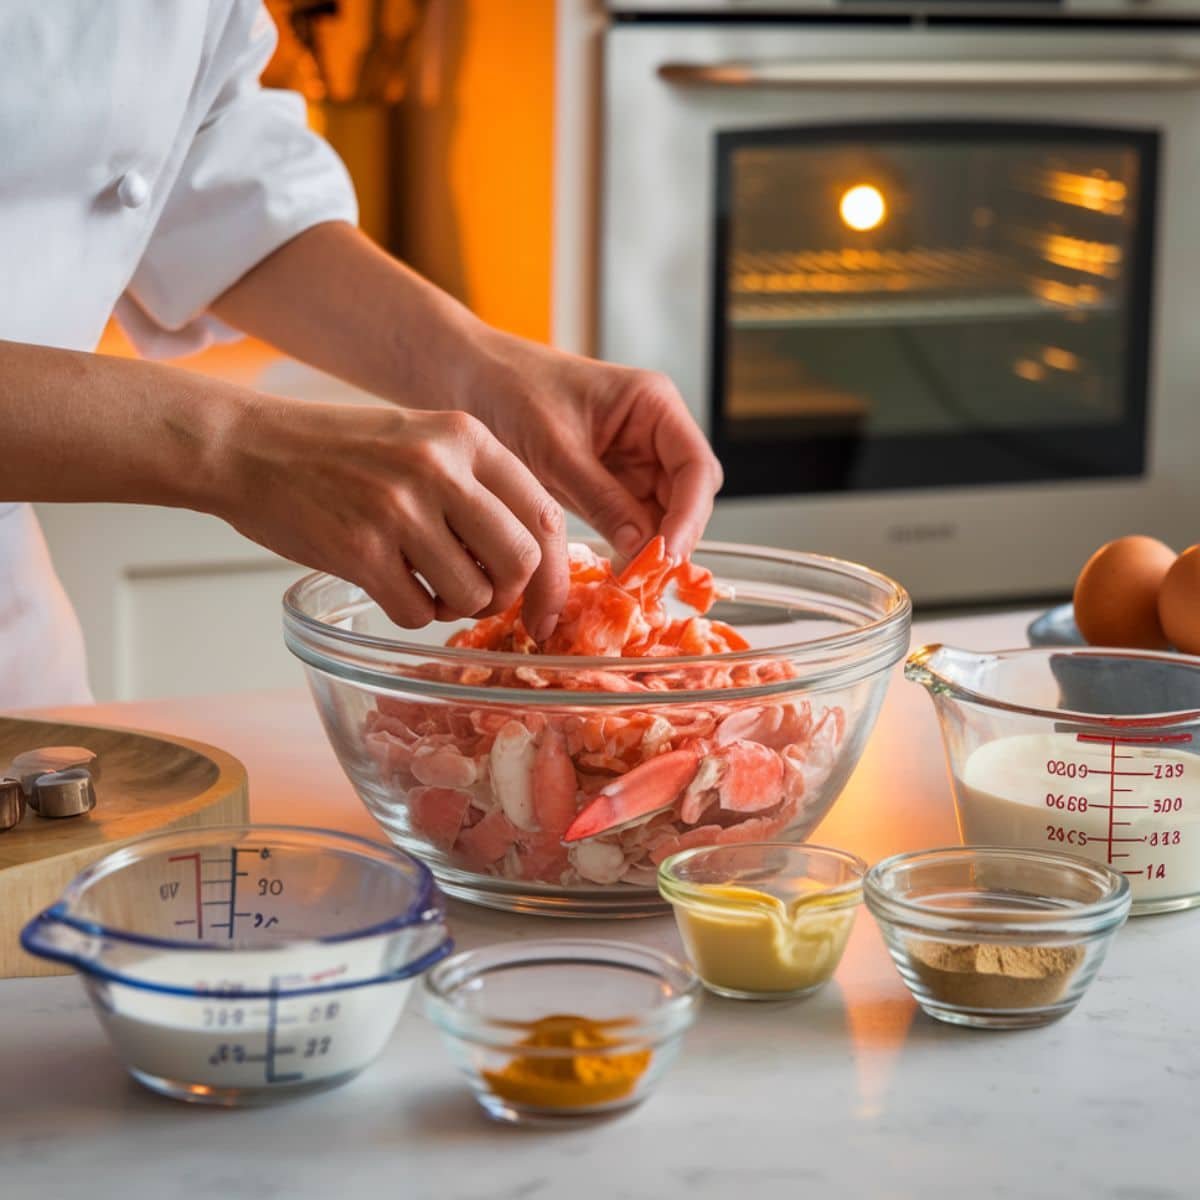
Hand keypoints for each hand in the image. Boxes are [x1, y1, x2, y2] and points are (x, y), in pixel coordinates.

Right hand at [212, 397, 568, 636]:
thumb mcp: (421, 439)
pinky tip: (391, 587)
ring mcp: (399, 508)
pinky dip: (413, 614)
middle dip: (507, 595)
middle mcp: (439, 467)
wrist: (246, 446)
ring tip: (427, 586)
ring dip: (456, 607)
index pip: (545, 513)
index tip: (546, 607)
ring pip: (473, 594)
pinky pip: (418, 612)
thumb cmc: (338, 451)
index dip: (557, 572)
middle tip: (480, 596)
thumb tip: (531, 561)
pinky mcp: (359, 550)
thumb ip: (477, 485)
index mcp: (465, 436)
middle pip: (521, 560)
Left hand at [457, 331, 722, 560]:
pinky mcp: (609, 487)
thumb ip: (602, 497)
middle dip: (673, 538)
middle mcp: (653, 434)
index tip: (667, 553)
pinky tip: (614, 574)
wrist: (465, 379)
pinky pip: (632, 525)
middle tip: (647, 579)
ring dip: (651, 551)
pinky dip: (628, 550)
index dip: (690, 515)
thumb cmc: (509, 391)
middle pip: (687, 497)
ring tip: (630, 584)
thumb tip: (643, 548)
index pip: (695, 467)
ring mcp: (633, 463)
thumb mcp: (556, 448)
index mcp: (653, 406)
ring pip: (663, 517)